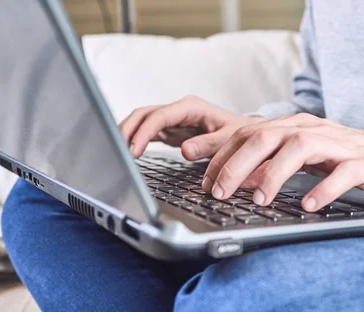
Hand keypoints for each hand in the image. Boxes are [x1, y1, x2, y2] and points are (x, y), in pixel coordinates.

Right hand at [119, 95, 263, 157]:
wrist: (247, 135)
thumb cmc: (240, 135)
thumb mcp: (228, 139)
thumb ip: (208, 145)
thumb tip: (185, 151)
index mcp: (191, 107)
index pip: (160, 116)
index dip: (143, 132)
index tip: (133, 150)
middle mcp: (179, 110)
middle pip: (144, 114)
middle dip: (127, 130)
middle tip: (116, 151)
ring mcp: (173, 119)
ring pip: (142, 121)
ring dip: (127, 133)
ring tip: (116, 151)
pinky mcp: (171, 130)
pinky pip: (147, 131)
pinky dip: (135, 140)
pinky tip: (126, 151)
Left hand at [202, 113, 363, 211]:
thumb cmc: (343, 159)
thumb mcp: (301, 160)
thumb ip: (268, 165)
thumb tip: (234, 180)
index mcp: (293, 127)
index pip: (248, 134)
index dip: (221, 154)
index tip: (201, 178)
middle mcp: (312, 130)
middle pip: (266, 137)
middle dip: (236, 164)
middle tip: (218, 192)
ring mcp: (338, 145)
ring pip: (299, 148)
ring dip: (273, 174)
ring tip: (258, 200)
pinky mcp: (363, 164)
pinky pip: (341, 174)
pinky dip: (323, 189)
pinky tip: (308, 205)